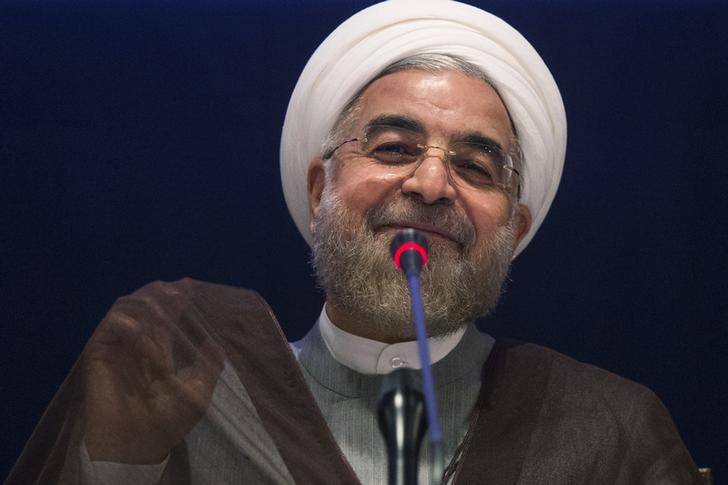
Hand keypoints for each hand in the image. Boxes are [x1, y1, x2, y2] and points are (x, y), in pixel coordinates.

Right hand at [82, 280, 224, 463]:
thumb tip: (216, 342)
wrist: (138, 445)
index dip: (176, 303)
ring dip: (144, 301)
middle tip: (178, 286)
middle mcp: (137, 348)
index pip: (166, 321)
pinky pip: (108, 330)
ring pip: (127, 313)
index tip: (189, 286)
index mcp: (159, 355)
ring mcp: (118, 350)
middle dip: (162, 295)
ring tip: (162, 293)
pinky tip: (140, 323)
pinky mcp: (99, 356)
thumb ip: (208, 368)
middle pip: (147, 311)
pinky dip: (124, 322)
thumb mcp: (198, 394)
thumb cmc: (167, 423)